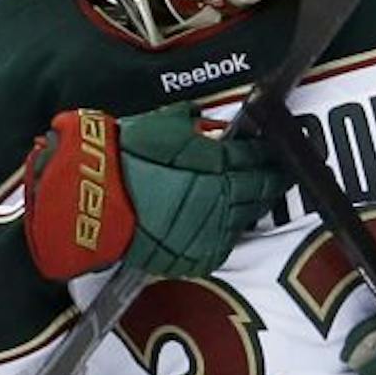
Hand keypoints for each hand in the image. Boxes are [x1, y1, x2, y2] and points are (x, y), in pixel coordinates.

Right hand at [20, 103, 289, 280]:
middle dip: (271, 179)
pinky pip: (224, 243)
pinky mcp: (197, 255)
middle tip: (279, 172)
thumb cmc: (126, 157)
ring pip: (246, 217)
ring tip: (258, 195)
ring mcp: (212, 230)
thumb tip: (204, 120)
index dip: (269, 153)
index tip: (277, 148)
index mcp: (219, 165)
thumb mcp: (163, 124)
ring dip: (254, 205)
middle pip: (260, 190)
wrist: (96, 200)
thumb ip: (193, 122)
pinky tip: (228, 221)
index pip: (257, 158)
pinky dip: (229, 230)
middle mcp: (224, 199)